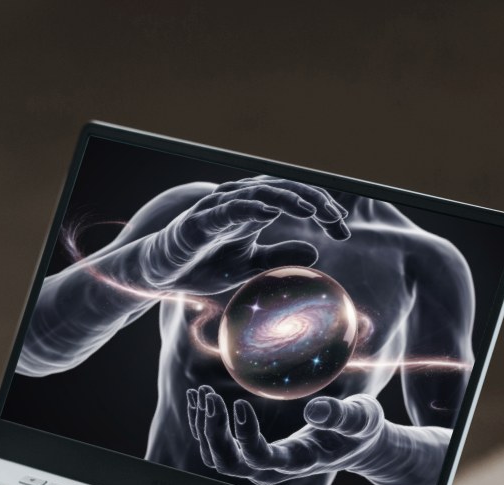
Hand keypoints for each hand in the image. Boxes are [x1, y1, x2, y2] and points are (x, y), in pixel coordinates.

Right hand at [139, 177, 349, 294]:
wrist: (159, 275)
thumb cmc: (201, 266)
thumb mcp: (248, 266)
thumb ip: (279, 257)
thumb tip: (316, 252)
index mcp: (254, 210)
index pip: (295, 200)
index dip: (321, 208)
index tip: (343, 228)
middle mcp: (240, 202)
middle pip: (284, 190)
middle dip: (314, 201)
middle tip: (339, 219)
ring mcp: (219, 207)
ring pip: (261, 193)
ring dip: (289, 199)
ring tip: (313, 210)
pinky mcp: (200, 219)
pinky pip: (230, 208)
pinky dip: (252, 207)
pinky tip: (272, 212)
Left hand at [187, 386, 384, 484]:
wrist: (355, 446)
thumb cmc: (358, 431)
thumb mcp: (362, 418)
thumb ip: (342, 416)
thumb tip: (315, 410)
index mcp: (298, 461)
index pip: (260, 458)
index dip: (244, 434)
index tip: (239, 402)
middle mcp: (272, 469)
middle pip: (228, 464)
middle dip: (213, 432)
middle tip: (209, 395)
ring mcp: (258, 464)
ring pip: (216, 458)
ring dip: (204, 427)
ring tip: (202, 392)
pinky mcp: (251, 454)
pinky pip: (216, 447)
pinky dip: (203, 423)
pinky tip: (199, 397)